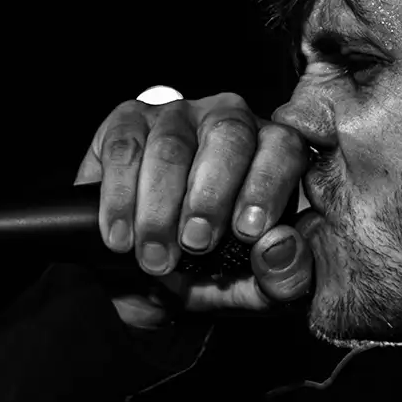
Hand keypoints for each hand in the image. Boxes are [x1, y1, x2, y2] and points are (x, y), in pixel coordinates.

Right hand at [74, 92, 317, 326]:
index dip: (267, 185)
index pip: (282, 147)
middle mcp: (227, 119)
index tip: (248, 232)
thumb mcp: (248, 285)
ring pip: (171, 145)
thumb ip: (280, 277)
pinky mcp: (126, 121)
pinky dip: (119, 198)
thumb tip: (280, 247)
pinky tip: (121, 237)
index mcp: (271, 149)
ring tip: (155, 257)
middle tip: (195, 244)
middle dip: (210, 195)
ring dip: (160, 208)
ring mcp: (175, 115)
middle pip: (228, 134)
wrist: (143, 274)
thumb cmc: (207, 268)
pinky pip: (123, 149)